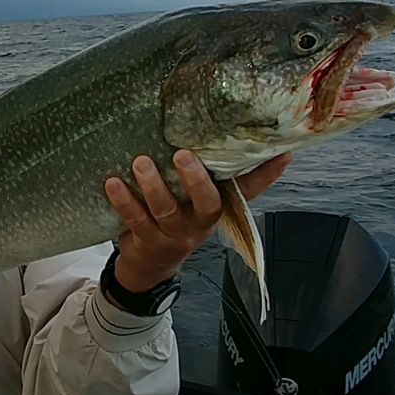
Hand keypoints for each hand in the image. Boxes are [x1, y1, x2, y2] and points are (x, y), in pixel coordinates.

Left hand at [103, 151, 292, 292]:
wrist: (150, 265)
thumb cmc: (176, 218)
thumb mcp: (195, 200)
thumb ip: (206, 173)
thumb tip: (215, 129)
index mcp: (217, 209)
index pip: (248, 192)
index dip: (266, 176)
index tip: (283, 155)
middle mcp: (201, 224)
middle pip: (207, 204)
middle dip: (196, 180)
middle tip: (183, 155)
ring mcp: (174, 235)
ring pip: (166, 211)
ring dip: (153, 186)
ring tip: (140, 162)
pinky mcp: (147, 241)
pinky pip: (134, 219)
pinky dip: (123, 201)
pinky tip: (112, 182)